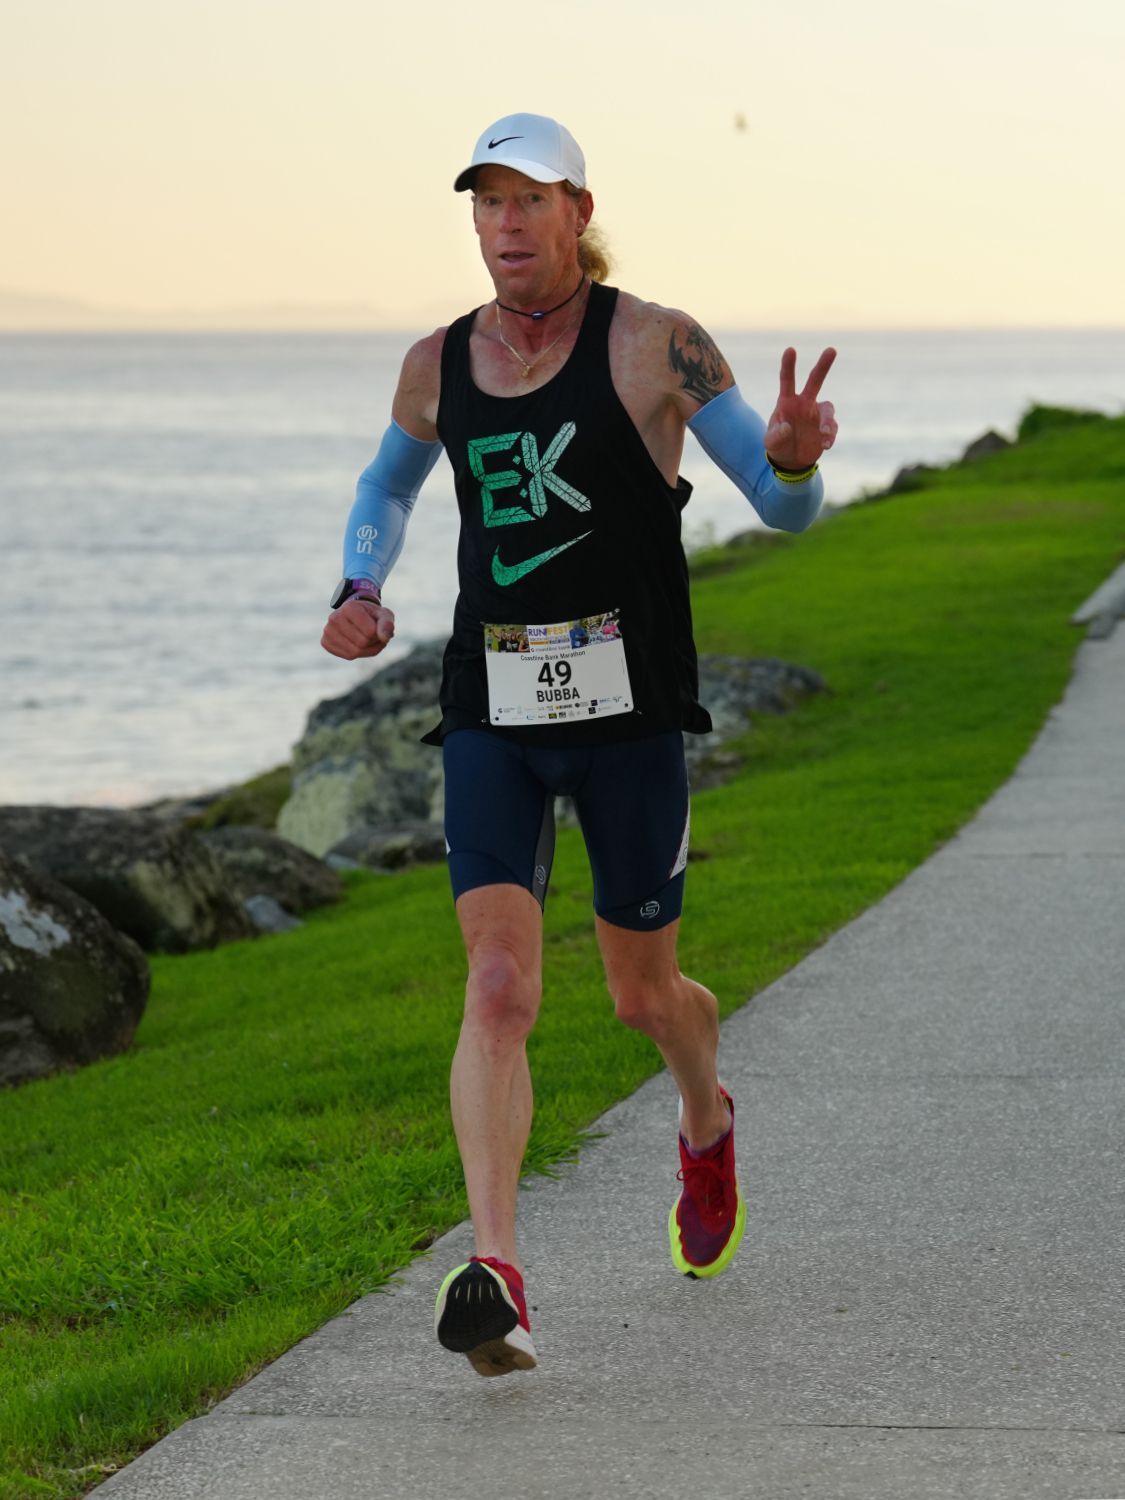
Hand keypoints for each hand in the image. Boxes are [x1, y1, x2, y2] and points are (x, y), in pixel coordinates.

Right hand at [320, 597, 395, 659]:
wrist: (357, 615)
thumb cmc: (372, 616)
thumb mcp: (384, 615)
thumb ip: (387, 624)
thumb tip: (385, 637)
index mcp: (349, 607)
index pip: (370, 631)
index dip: (379, 633)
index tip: (377, 626)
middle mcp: (334, 617)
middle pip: (362, 643)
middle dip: (373, 642)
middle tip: (373, 634)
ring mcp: (327, 630)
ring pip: (355, 652)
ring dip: (367, 650)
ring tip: (367, 639)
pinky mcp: (325, 642)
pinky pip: (347, 656)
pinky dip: (357, 654)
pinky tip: (356, 643)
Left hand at [765, 347, 837, 470]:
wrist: (791, 461)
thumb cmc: (778, 446)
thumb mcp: (771, 444)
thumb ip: (776, 436)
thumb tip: (787, 427)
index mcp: (787, 402)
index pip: (787, 380)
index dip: (788, 365)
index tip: (790, 349)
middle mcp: (804, 403)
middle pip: (815, 380)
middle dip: (823, 365)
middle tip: (832, 349)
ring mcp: (817, 414)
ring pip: (828, 408)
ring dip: (828, 421)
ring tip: (825, 435)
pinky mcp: (827, 427)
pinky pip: (832, 428)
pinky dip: (830, 436)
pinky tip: (825, 445)